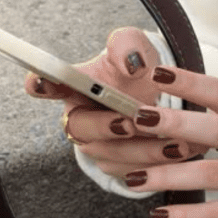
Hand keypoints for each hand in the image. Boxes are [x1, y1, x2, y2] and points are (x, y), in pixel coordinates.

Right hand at [24, 27, 209, 169]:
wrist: (167, 97)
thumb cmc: (140, 68)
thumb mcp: (135, 46)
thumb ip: (127, 45)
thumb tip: (132, 65)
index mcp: (74, 84)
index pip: (43, 83)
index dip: (38, 83)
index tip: (42, 81)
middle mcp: (79, 116)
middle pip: (77, 126)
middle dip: (103, 126)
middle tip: (129, 123)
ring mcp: (96, 144)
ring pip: (109, 154)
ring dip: (141, 150)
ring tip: (174, 142)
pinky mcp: (116, 166)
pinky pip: (131, 172)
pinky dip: (156, 166)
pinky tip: (179, 153)